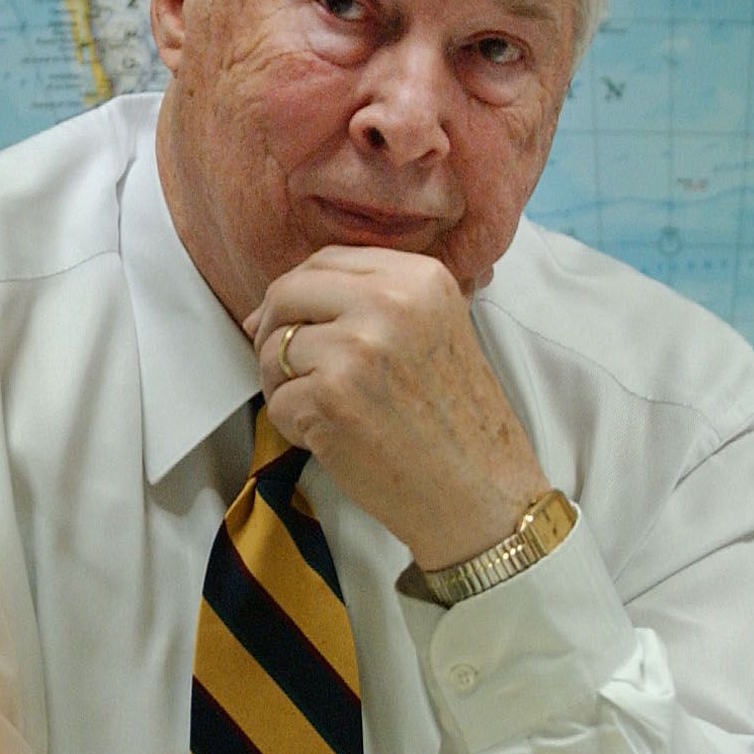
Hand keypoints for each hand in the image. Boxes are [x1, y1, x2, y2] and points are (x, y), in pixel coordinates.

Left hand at [245, 246, 548, 570]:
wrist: (482, 493)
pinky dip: (293, 426)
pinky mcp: (329, 397)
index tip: (288, 322)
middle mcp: (390, 302)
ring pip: (273, 348)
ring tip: (327, 412)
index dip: (295, 292)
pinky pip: (276, 399)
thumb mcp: (432, 331)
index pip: (326, 260)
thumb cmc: (453, 421)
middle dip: (273, 331)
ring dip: (284, 385)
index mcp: (419, 278)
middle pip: (288, 292)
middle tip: (290, 370)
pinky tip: (335, 440)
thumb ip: (368, 303)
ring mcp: (357, 348)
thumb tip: (271, 304)